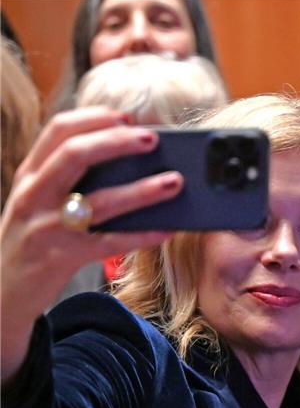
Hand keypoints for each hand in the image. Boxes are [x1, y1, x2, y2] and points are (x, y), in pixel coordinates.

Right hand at [1, 106, 182, 382]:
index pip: (58, 131)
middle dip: (116, 142)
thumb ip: (67, 179)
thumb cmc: (31, 239)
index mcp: (31, 175)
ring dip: (142, 190)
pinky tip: (167, 229)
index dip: (94, 118)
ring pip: (99, 201)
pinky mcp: (63, 257)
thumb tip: (126, 162)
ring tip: (174, 182)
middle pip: (75, 155)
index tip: (126, 117)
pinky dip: (143, 235)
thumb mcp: (38, 201)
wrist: (1, 290)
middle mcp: (35, 195)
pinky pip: (111, 243)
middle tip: (153, 139)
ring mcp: (48, 227)